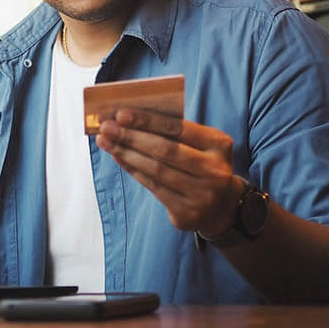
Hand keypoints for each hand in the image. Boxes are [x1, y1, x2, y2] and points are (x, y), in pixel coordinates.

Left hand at [95, 107, 240, 236]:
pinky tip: (118, 158)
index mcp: (218, 144)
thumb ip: (172, 130)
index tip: (121, 114)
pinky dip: (132, 170)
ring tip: (105, 141)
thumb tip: (128, 118)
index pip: (177, 128)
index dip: (147, 121)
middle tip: (106, 127)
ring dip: (125, 153)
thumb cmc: (201, 163)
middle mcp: (214, 170)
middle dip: (131, 137)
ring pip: (155, 170)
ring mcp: (202, 195)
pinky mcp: (187, 213)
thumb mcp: (200, 143)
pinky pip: (152, 187)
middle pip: (164, 150)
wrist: (222, 206)